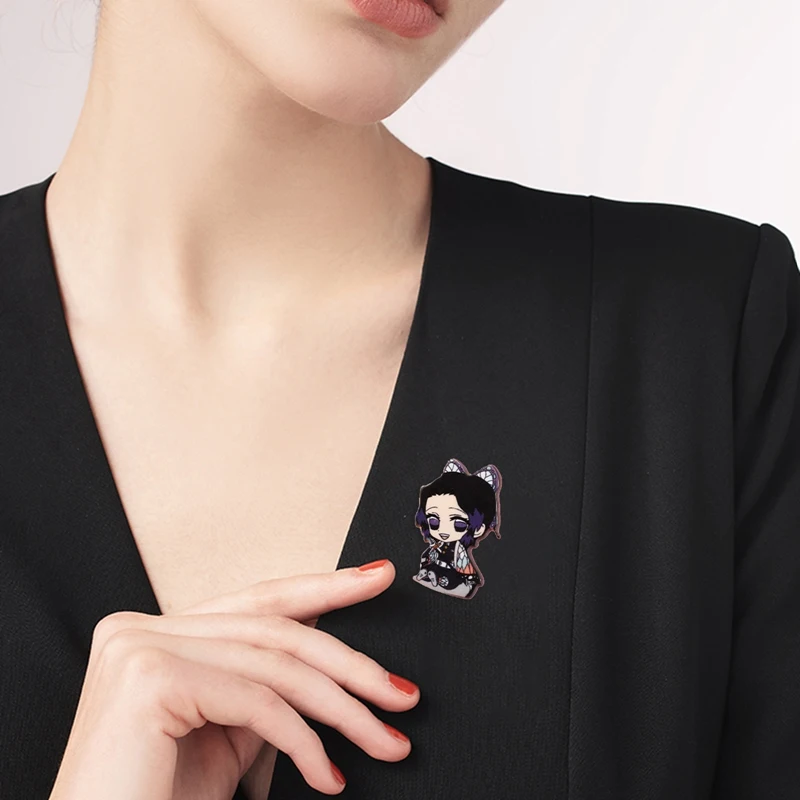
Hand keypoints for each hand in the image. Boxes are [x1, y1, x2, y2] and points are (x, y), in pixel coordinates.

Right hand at [48, 559, 417, 799]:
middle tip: (402, 693)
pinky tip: (329, 777)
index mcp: (154, 633)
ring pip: (273, 665)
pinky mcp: (149, 677)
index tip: (375, 576)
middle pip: (272, 631)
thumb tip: (326, 650)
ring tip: (386, 741)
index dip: (323, 586)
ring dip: (343, 709)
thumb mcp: (224, 734)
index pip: (256, 601)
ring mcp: (139, 646)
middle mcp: (138, 628)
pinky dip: (304, 740)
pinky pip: (255, 700)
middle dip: (350, 663)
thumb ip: (261, 686)